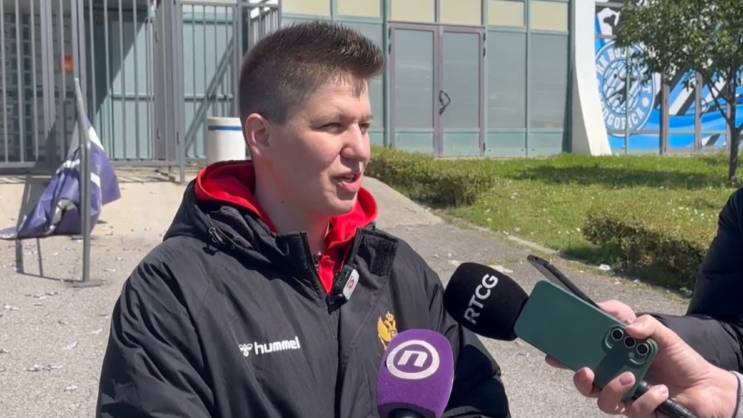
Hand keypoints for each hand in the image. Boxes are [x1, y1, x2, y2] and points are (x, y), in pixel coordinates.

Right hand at [563, 301, 738, 417]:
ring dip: (612, 389)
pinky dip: (647, 400)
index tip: (554, 347)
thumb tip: (629, 328)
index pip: (585, 349)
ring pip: (601, 399)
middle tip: (585, 370)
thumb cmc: (682, 360)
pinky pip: (632, 410)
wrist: (707, 388)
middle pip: (585, 379)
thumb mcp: (665, 335)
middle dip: (578, 376)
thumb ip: (647, 324)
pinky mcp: (638, 411)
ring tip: (630, 378)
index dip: (567, 348)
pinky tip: (660, 392)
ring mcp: (625, 395)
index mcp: (615, 353)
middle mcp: (615, 374)